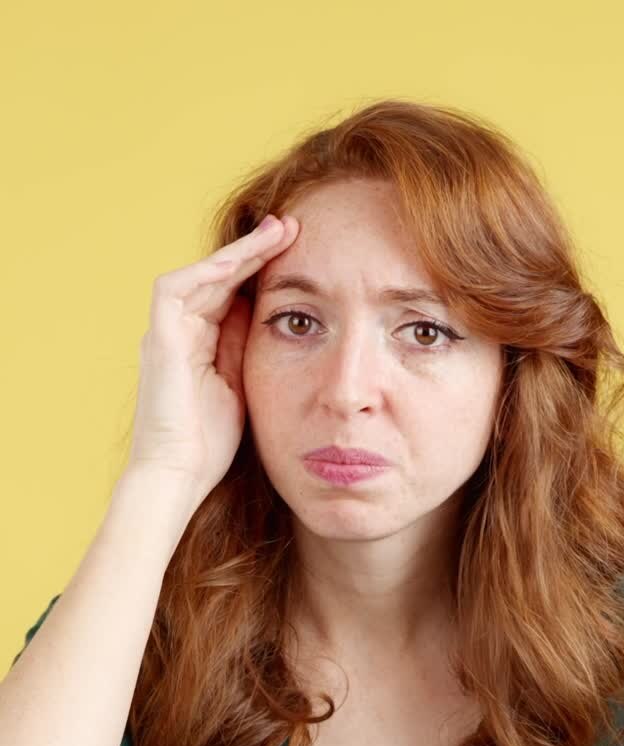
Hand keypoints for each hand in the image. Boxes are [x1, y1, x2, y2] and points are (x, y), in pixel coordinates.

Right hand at [128, 213, 298, 511]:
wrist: (179, 476)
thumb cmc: (209, 445)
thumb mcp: (242, 386)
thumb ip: (249, 350)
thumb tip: (274, 315)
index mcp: (200, 344)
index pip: (232, 293)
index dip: (262, 270)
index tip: (300, 252)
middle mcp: (180, 332)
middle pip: (219, 277)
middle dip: (255, 251)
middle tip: (293, 227)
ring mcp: (166, 333)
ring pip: (202, 274)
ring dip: (240, 252)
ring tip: (278, 233)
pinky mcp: (158, 339)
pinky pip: (179, 288)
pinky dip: (211, 271)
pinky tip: (244, 260)